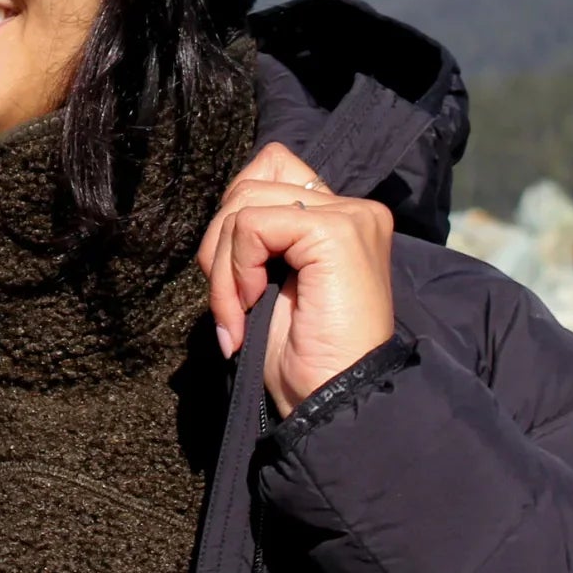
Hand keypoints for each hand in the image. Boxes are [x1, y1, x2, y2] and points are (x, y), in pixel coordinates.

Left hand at [196, 141, 396, 418]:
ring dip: (222, 267)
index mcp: (340, 217)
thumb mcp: (270, 281)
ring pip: (244, 204)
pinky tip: (251, 307)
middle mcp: (353, 208)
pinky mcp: (337, 231)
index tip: (237, 278)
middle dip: (219, 246)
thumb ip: (259, 234)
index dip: (235, 215)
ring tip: (237, 313)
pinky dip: (235, 270)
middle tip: (229, 306)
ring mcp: (350, 216)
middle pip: (249, 183)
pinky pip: (251, 225)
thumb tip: (223, 210)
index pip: (270, 168)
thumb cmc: (301, 357)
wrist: (332, 404)